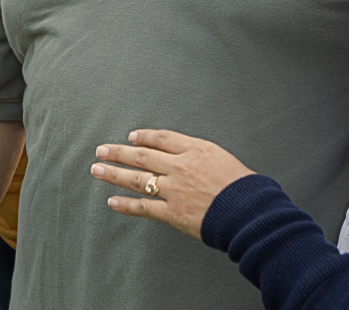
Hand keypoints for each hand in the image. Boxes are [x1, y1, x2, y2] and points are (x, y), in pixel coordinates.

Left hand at [91, 129, 255, 239]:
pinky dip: (126, 204)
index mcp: (196, 150)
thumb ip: (203, 158)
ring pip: (138, 178)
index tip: (132, 136)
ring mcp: (175, 190)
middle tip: (102, 150)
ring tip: (98, 169)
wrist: (251, 213)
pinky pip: (144, 207)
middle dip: (119, 152)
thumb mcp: (226, 160)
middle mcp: (181, 167)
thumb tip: (190, 158)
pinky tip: (112, 201)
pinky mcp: (173, 212)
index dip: (145, 137)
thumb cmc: (246, 190)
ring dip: (114, 173)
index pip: (163, 138)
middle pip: (143, 155)